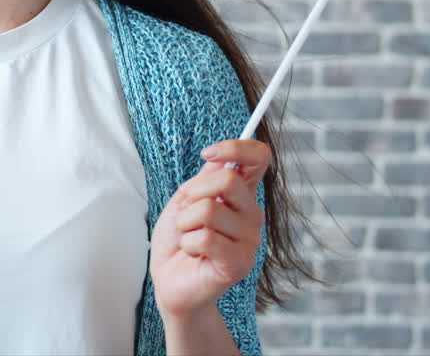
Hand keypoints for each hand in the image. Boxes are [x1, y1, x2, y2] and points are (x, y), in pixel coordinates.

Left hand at [149, 139, 268, 323]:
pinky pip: (205, 238)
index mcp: (242, 195)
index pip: (259, 158)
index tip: (208, 154)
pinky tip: (193, 254)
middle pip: (227, 180)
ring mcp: (250, 240)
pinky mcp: (240, 263)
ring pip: (209, 210)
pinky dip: (188, 243)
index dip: (236, 147)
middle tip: (186, 214)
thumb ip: (206, 177)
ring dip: (186, 223)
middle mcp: (252, 215)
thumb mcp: (186, 199)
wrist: (170, 280)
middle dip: (193, 193)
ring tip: (189, 238)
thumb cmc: (178, 239)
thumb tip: (222, 158)